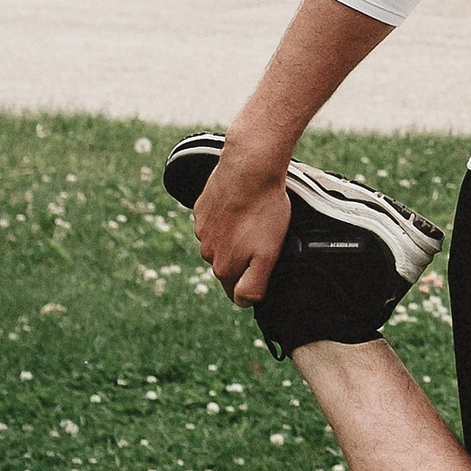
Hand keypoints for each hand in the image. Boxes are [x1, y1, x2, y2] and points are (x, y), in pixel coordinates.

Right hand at [193, 151, 292, 309]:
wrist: (250, 169)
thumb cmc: (264, 210)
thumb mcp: (268, 253)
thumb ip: (254, 283)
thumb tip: (244, 301)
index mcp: (224, 266)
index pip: (236, 290)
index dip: (252, 283)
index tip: (265, 266)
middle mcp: (208, 251)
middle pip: (228, 265)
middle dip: (244, 258)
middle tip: (264, 238)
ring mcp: (202, 229)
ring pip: (221, 242)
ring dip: (235, 236)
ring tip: (255, 219)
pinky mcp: (202, 208)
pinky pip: (216, 220)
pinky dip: (228, 216)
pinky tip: (242, 205)